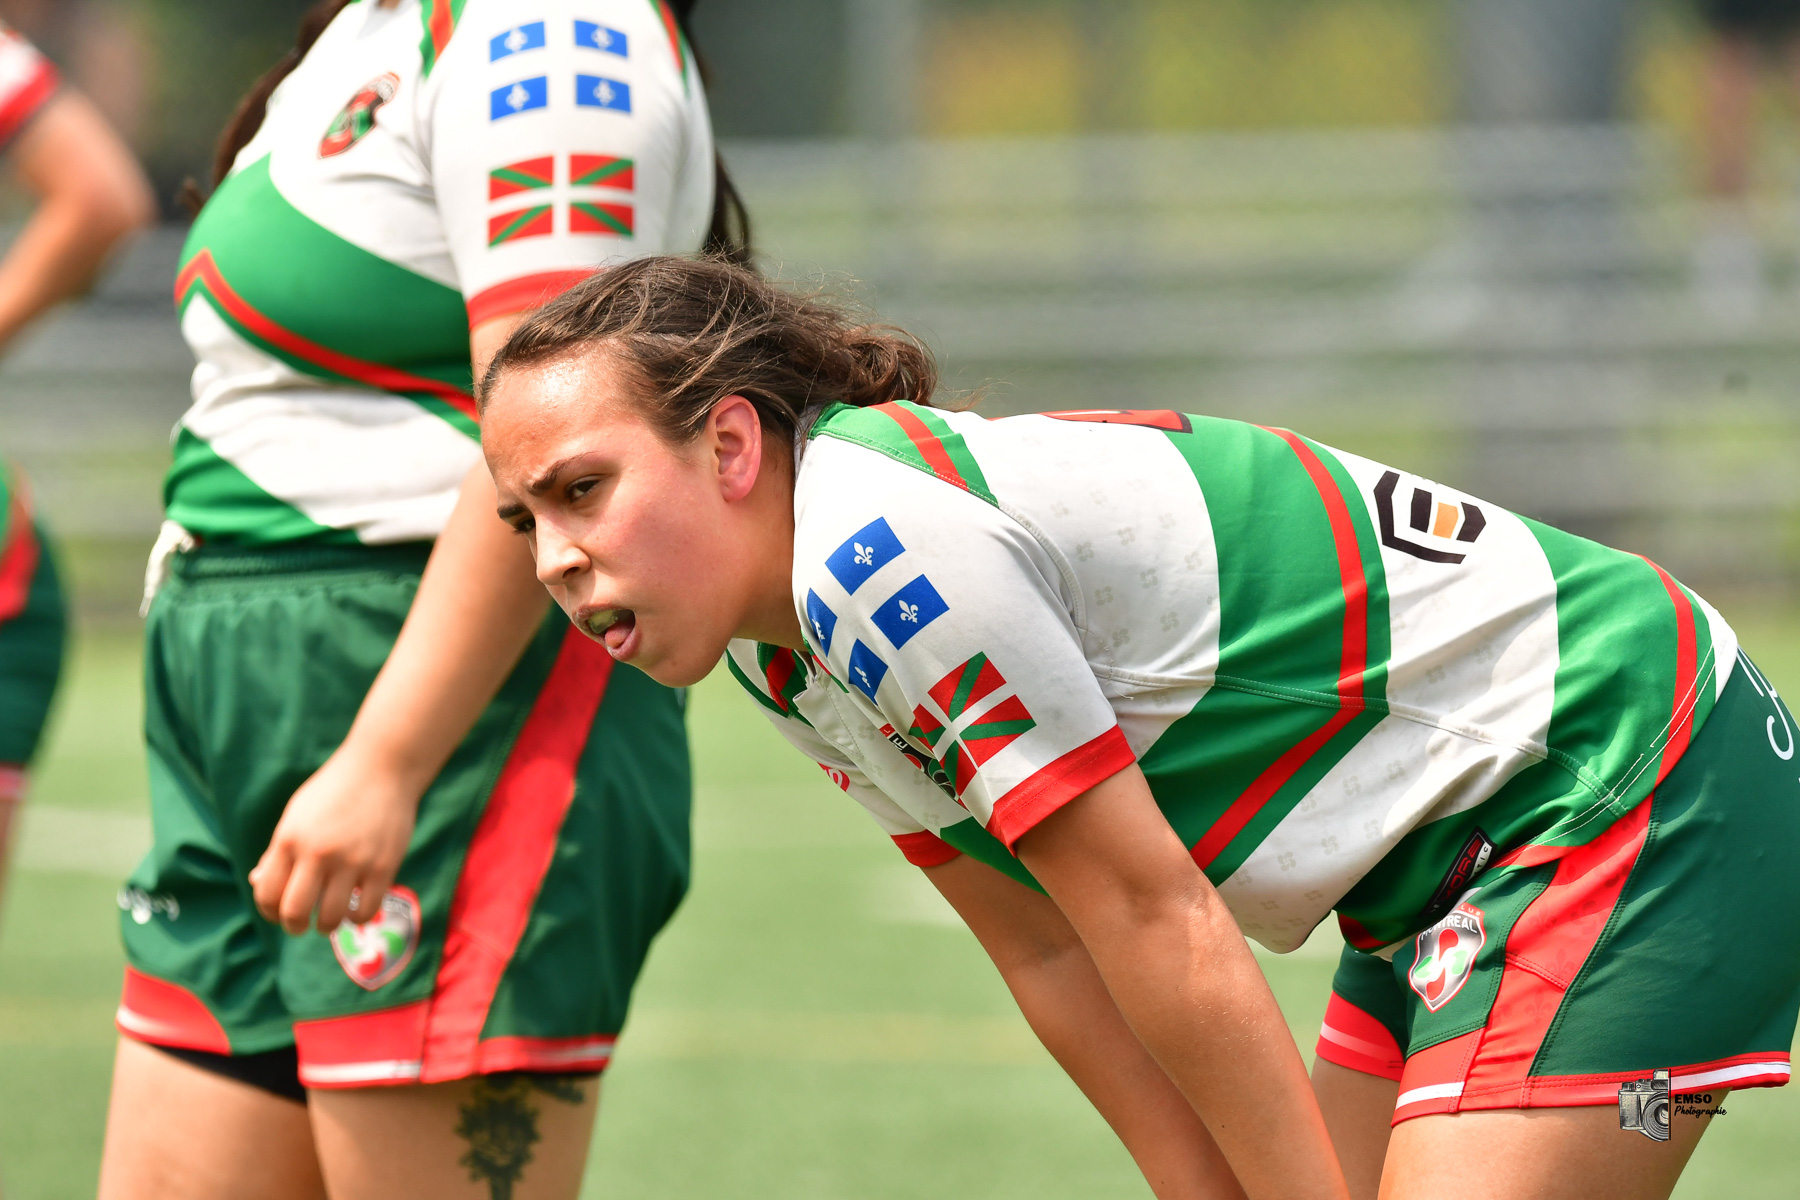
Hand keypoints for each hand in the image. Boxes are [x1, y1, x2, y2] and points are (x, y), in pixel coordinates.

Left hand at [250, 744, 421, 934]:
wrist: (383, 768)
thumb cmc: (335, 792)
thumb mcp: (297, 815)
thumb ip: (279, 851)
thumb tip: (259, 883)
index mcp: (290, 839)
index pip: (267, 894)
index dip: (269, 912)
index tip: (278, 914)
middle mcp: (318, 852)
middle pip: (295, 913)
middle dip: (294, 927)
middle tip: (301, 926)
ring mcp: (353, 861)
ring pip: (331, 919)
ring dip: (326, 926)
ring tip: (330, 918)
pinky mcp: (383, 867)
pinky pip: (365, 912)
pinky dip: (356, 918)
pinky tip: (355, 908)